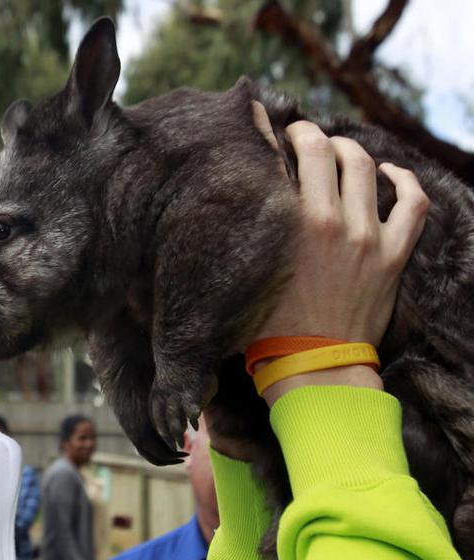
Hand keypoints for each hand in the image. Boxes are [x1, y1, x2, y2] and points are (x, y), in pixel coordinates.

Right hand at [251, 113, 428, 403]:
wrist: (313, 367)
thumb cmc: (266, 329)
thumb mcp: (242, 277)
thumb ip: (238, 241)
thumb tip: (219, 214)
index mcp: (286, 226)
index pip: (278, 157)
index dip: (268, 130)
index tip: (261, 121)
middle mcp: (328, 221)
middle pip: (322, 150)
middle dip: (308, 134)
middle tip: (298, 136)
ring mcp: (365, 235)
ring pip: (364, 166)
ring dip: (348, 149)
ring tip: (336, 150)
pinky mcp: (392, 255)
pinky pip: (412, 204)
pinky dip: (404, 181)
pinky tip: (390, 172)